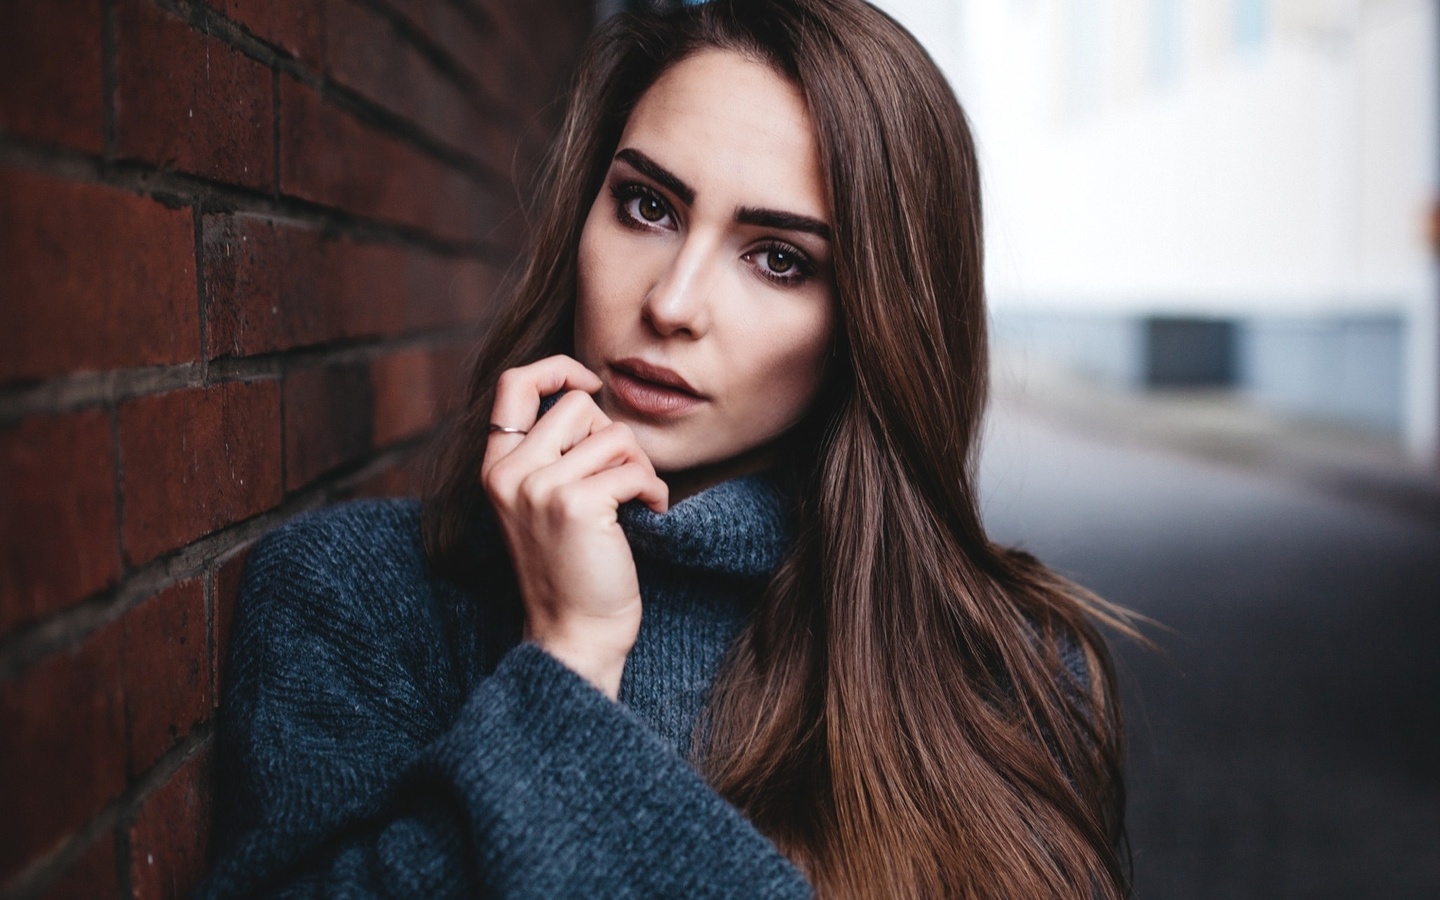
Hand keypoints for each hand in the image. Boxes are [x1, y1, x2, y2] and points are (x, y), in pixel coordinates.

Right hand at [480, 355, 668, 698]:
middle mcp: (510, 473)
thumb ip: (552, 451)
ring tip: (634, 503)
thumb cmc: (572, 568)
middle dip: (614, 435)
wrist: (575, 634)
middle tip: (621, 479)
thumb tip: (589, 395)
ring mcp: (539, 488)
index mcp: (496, 467)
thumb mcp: (543, 502)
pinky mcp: (576, 505)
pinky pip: (634, 469)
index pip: (514, 383)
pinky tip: (649, 515)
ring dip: (638, 468)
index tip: (590, 383)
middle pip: (578, 404)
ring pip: (614, 435)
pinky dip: (654, 491)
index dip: (558, 368)